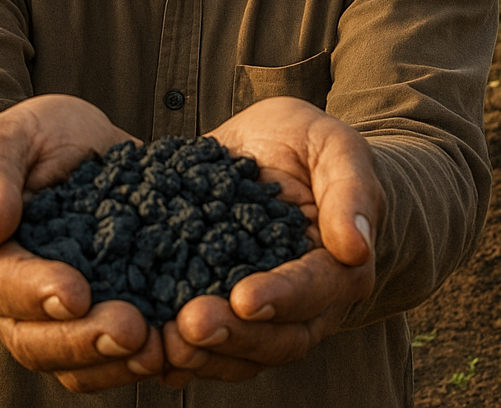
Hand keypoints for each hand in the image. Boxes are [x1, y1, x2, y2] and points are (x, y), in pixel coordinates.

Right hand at [0, 95, 163, 392]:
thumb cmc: (32, 139)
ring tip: (159, 350)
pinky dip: (137, 360)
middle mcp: (5, 301)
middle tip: (132, 331)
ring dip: (114, 362)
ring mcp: (49, 319)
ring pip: (72, 362)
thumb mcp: (10, 135)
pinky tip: (174, 348)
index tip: (75, 293)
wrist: (69, 147)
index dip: (35, 293)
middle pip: (34, 341)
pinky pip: (106, 359)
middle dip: (84, 339)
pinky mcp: (93, 320)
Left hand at [159, 97, 383, 387]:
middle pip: (277, 338)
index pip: (316, 291)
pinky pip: (205, 344)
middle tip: (190, 324)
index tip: (244, 297)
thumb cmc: (313, 145)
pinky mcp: (221, 305)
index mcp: (339, 265)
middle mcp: (305, 301)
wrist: (279, 149)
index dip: (282, 297)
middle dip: (233, 336)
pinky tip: (144, 345)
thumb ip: (351, 191)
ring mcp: (262, 310)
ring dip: (202, 355)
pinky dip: (176, 351)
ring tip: (162, 342)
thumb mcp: (337, 147)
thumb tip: (356, 246)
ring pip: (240, 353)